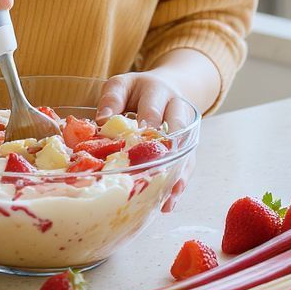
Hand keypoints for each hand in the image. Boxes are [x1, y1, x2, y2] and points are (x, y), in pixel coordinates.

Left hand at [96, 70, 194, 213]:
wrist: (167, 88)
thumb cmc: (137, 92)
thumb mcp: (122, 87)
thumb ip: (112, 100)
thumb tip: (102, 121)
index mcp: (156, 90)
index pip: (152, 103)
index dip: (148, 116)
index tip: (141, 129)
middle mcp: (175, 107)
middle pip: (175, 125)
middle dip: (163, 143)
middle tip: (153, 161)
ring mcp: (185, 128)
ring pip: (184, 149)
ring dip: (174, 170)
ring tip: (165, 192)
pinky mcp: (188, 147)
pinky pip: (186, 166)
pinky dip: (177, 184)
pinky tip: (167, 202)